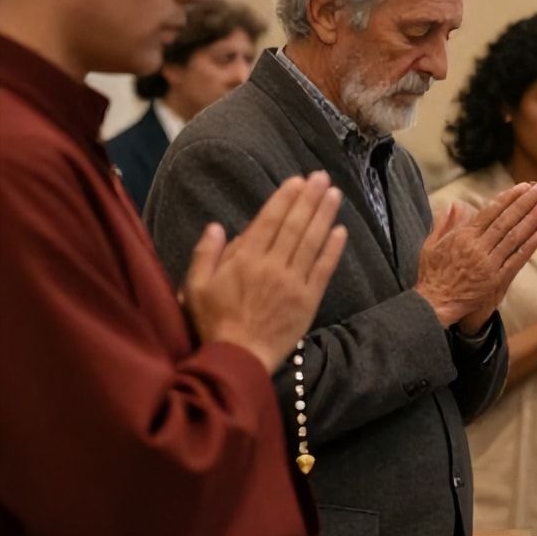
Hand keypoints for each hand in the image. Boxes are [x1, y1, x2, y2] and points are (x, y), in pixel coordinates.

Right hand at [186, 172, 349, 372]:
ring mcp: (293, 282)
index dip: (284, 198)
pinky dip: (333, 249)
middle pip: (295, 225)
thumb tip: (216, 226)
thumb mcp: (195, 287)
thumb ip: (205, 254)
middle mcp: (272, 266)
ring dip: (324, 215)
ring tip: (334, 194)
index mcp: (245, 260)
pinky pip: (323, 269)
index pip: (269, 221)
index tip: (297, 181)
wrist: (237, 358)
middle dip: (309, 198)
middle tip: (322, 177)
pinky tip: (341, 231)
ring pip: (312, 242)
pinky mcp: (308, 300)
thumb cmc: (212, 322)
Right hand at [417, 183, 536, 330]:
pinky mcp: (496, 280)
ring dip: (531, 221)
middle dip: (525, 203)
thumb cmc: (432, 274)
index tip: (523, 186)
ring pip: (514, 238)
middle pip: (506, 220)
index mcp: (463, 236)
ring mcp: (488, 263)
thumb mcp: (431, 245)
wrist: (434, 304)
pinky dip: (528, 247)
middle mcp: (478, 247)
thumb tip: (454, 205)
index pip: (491, 212)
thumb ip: (444, 224)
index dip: (509, 198)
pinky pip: (515, 260)